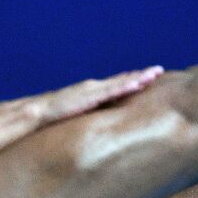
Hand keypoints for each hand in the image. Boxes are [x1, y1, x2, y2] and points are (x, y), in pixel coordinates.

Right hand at [31, 66, 163, 123]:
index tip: (148, 76)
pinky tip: (138, 84)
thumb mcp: (75, 115)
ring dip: (139, 77)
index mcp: (91, 92)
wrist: (38, 112)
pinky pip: (112, 91)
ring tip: (155, 73)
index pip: (116, 84)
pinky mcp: (90, 97)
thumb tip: (97, 127)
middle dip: (141, 74)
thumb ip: (88, 116)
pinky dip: (126, 86)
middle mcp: (94, 87)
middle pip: (122, 79)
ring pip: (121, 82)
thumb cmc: (54, 117)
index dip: (132, 79)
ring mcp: (93, 90)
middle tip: (160, 70)